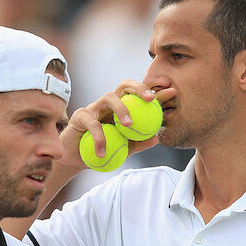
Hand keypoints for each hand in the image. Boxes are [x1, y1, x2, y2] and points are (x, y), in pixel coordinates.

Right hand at [57, 80, 176, 172]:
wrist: (73, 160)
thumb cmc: (99, 152)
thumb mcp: (122, 150)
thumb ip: (137, 143)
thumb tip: (157, 138)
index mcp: (120, 108)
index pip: (139, 96)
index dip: (155, 91)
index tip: (171, 92)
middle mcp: (108, 104)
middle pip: (124, 85)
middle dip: (139, 87)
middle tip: (150, 99)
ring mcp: (93, 108)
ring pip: (109, 97)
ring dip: (121, 108)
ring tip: (129, 125)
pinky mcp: (79, 116)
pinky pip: (93, 124)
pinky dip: (100, 138)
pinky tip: (103, 152)